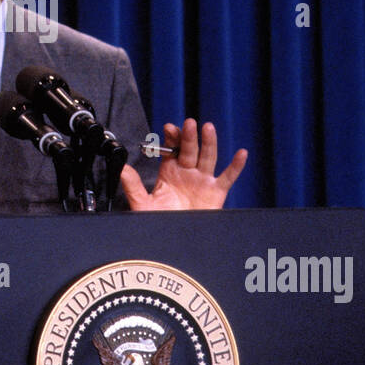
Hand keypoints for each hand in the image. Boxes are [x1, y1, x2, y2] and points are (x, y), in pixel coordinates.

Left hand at [120, 118, 246, 211]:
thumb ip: (133, 186)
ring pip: (208, 157)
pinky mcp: (216, 192)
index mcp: (169, 172)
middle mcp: (187, 172)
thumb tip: (122, 169)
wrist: (175, 241)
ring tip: (208, 128)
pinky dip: (236, 166)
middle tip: (188, 124)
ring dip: (209, 143)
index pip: (171, 149)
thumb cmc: (158, 222)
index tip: (169, 128)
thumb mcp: (143, 204)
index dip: (172, 138)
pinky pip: (228, 177)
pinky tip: (241, 154)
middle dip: (189, 137)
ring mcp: (203, 180)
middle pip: (190, 150)